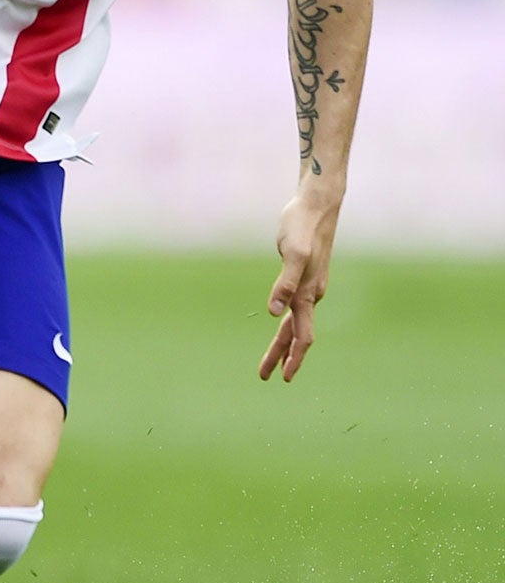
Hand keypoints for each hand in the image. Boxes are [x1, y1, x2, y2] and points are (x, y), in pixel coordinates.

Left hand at [260, 191, 341, 380]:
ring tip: (272, 360)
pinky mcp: (304, 274)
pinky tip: (281, 321)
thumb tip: (274, 313)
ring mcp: (309, 284)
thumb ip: (284, 283)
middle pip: (296, 333)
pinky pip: (295, 306)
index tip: (283, 378)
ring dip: (284, 342)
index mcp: (308, 293)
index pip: (301, 335)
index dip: (292, 357)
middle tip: (265, 376)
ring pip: (296, 321)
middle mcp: (312, 293)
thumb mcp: (292, 253)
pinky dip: (288, 322)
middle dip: (282, 356)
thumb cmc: (302, 225)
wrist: (317, 204)